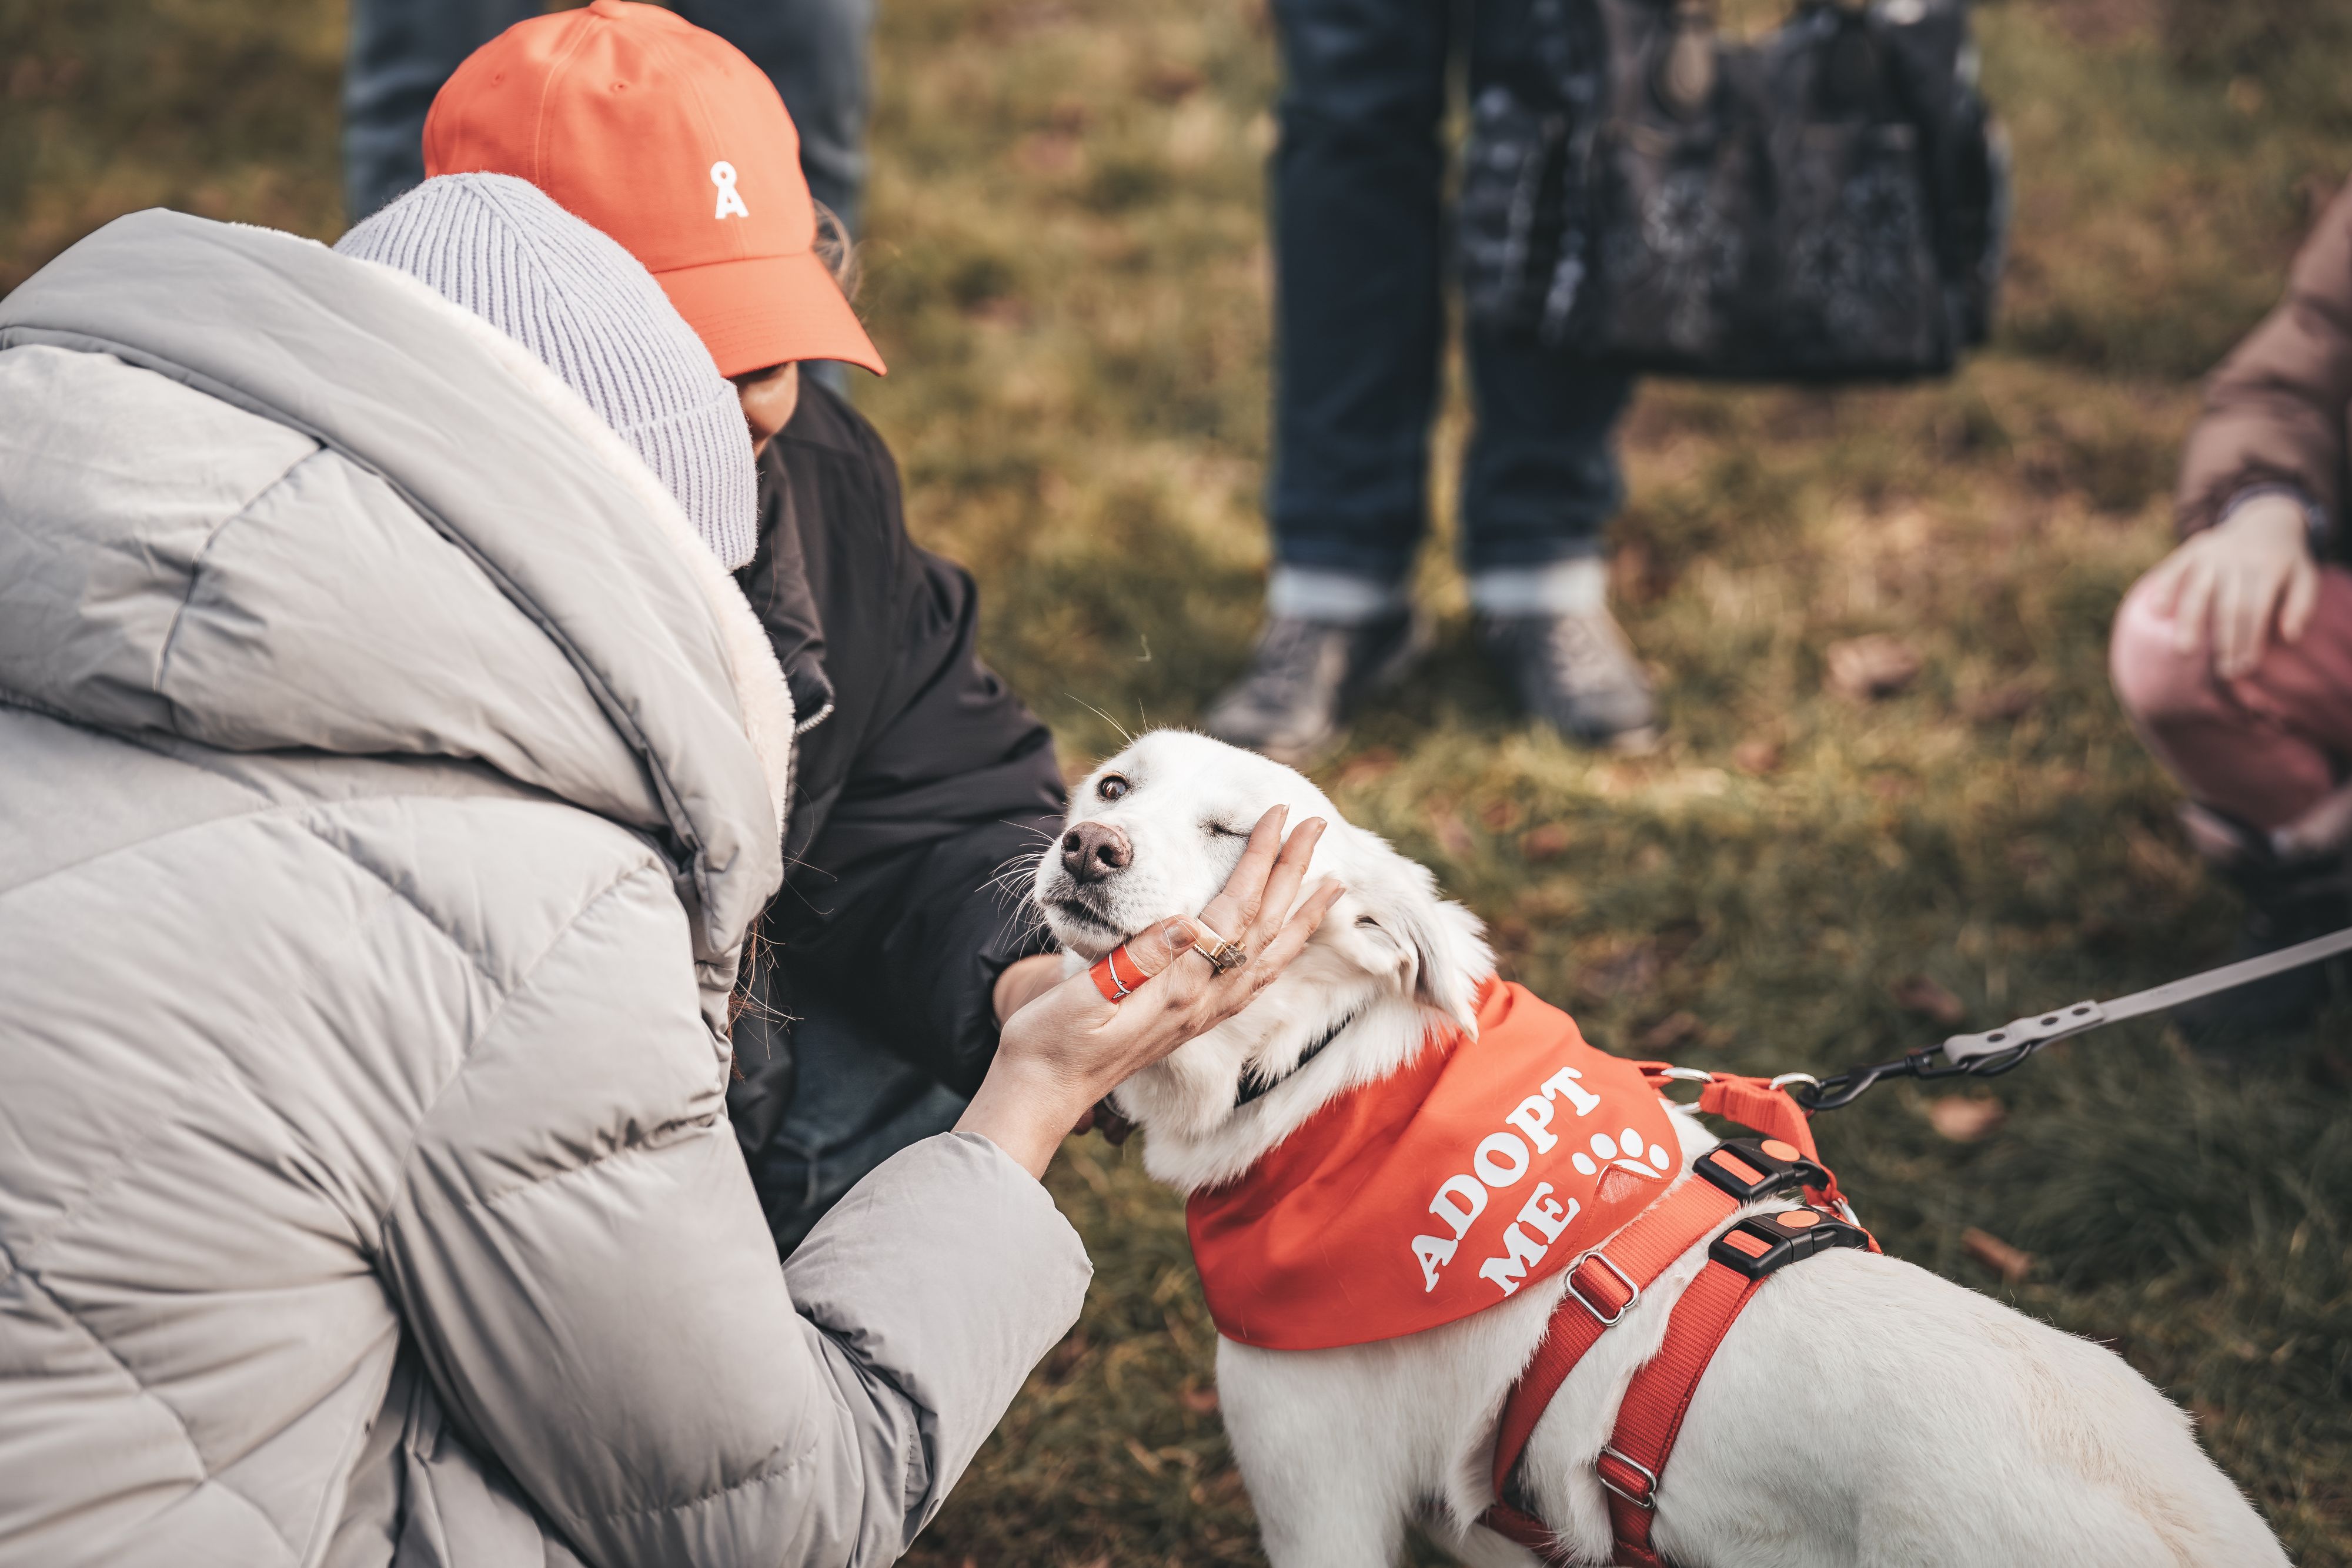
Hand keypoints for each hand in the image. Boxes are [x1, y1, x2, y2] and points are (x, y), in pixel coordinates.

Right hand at [955, 806, 1343, 1177]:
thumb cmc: (1051, 1042)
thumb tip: (1186, 922)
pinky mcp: (1192, 1022)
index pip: (1233, 910)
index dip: (1258, 860)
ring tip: (1332, 883)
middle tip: (1316, 825)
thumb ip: (1136, 960)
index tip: (1277, 816)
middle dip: (1293, 872)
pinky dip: (1279, 955)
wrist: (1043, 1094)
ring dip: (1301, 915)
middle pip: (1263, 926)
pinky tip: (1288, 944)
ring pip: (1268, 956)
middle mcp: (1201, 1002)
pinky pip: (1252, 984)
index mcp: (1177, 987)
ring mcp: (1201, 1014)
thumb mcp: (1082, 995)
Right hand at [2140, 493, 2317, 678]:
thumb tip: (2289, 637)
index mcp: (2269, 568)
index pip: (2255, 611)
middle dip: (2225, 641)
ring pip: (2199, 590)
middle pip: (2228, 606)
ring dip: (2191, 622)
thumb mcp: (2306, 577)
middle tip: (2223, 671)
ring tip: (2184, 651)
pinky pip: (2175, 568)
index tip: (2245, 667)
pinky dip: (2164, 588)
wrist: (2266, 520)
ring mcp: (2213, 552)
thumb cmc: (2285, 562)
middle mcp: (2239, 559)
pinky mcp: (2194, 548)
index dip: (2249, 641)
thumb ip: (2302, 605)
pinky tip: (2157, 610)